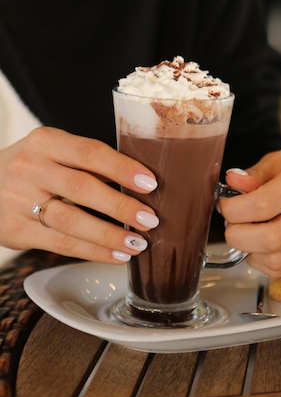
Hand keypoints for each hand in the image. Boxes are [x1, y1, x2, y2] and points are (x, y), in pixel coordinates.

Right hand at [0, 127, 158, 262]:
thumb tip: (140, 183)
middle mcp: (30, 168)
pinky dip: (92, 251)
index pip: (90, 152)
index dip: (122, 168)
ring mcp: (19, 200)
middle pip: (82, 188)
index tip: (150, 183)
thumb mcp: (53, 152)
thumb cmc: (33, 168)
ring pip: (71, 220)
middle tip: (150, 219)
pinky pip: (60, 243)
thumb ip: (87, 163)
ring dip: (109, 235)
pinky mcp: (15, 230)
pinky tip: (114, 254)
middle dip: (121, 206)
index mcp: (46, 142)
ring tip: (137, 243)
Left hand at [218, 141, 280, 277]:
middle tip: (230, 225)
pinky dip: (264, 263)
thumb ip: (254, 174)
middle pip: (270, 238)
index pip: (262, 205)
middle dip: (237, 236)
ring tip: (244, 235)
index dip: (233, 210)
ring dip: (250, 252)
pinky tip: (258, 247)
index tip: (225, 205)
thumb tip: (230, 182)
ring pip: (278, 260)